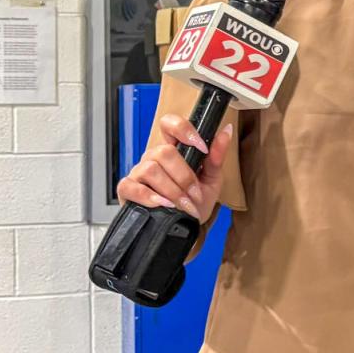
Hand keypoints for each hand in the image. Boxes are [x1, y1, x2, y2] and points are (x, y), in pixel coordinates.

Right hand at [115, 114, 232, 223]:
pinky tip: (164, 205)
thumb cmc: (196, 201)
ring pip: (151, 169)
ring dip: (172, 190)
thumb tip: (226, 131)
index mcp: (174, 150)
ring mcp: (138, 173)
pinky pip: (131, 186)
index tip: (202, 147)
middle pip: (164, 152)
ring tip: (184, 204)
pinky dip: (150, 196)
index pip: (170, 124)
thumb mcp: (212, 179)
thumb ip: (216, 156)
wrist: (186, 228)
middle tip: (195, 194)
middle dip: (184, 176)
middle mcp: (153, 157)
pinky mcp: (127, 190)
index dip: (184, 129)